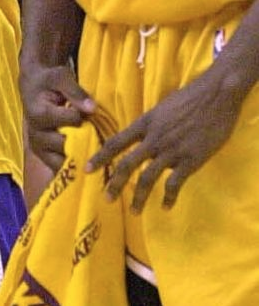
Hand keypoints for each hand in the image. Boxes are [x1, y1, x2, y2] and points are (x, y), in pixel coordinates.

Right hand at [19, 62, 95, 172]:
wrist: (32, 87)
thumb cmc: (48, 80)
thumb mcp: (60, 77)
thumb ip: (76, 92)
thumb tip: (92, 108)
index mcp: (39, 115)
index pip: (73, 121)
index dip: (85, 117)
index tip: (90, 112)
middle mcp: (36, 135)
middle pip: (67, 145)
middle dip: (84, 141)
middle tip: (96, 135)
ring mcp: (38, 149)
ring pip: (63, 163)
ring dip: (80, 159)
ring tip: (94, 151)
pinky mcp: (43, 157)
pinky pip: (60, 169)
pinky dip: (74, 169)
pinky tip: (86, 163)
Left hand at [86, 63, 245, 212]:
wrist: (218, 94)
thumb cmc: (192, 96)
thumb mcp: (163, 106)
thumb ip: (152, 124)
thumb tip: (144, 135)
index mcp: (145, 123)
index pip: (116, 142)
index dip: (100, 157)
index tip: (87, 170)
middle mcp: (154, 139)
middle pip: (127, 165)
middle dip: (115, 184)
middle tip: (107, 199)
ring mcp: (171, 151)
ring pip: (148, 178)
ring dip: (139, 198)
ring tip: (135, 211)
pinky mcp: (190, 160)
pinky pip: (175, 184)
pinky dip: (169, 197)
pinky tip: (167, 206)